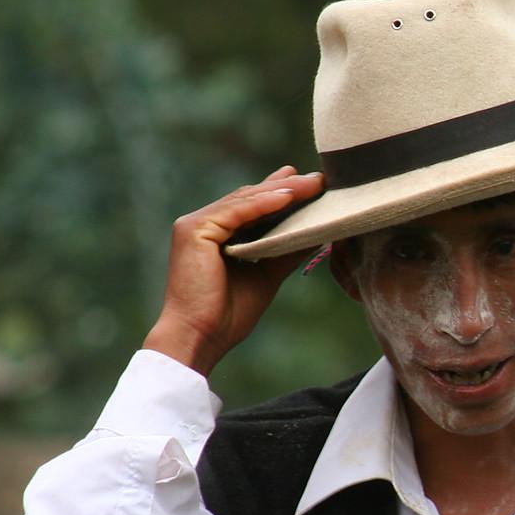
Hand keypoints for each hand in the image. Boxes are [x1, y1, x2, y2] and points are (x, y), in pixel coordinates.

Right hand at [142, 166, 324, 375]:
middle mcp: (202, 224)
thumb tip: (317, 234)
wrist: (202, 336)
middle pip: (251, 199)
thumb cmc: (229, 313)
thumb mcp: (267, 274)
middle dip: (287, 187)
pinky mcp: (194, 230)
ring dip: (281, 191)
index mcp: (215, 233)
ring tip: (313, 184)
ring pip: (245, 201)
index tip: (312, 184)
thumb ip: (286, 250)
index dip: (281, 193)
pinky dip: (263, 204)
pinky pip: (236, 211)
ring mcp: (195, 225)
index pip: (252, 206)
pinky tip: (289, 197)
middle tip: (319, 178)